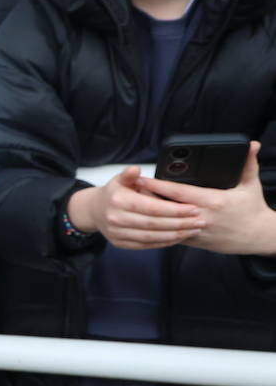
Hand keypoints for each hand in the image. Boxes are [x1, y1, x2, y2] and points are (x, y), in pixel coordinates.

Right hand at [66, 166, 203, 249]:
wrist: (94, 211)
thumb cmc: (113, 193)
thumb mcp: (120, 179)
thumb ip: (130, 174)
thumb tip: (135, 169)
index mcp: (118, 201)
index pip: (152, 208)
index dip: (174, 209)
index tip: (193, 208)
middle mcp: (116, 219)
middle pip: (154, 224)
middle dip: (179, 223)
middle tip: (199, 221)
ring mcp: (117, 233)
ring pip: (151, 237)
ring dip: (175, 235)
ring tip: (193, 230)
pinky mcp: (120, 243)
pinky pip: (145, 245)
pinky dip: (163, 242)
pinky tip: (178, 237)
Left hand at [135, 141, 275, 254]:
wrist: (257, 237)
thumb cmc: (252, 209)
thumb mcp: (251, 185)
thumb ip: (248, 164)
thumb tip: (252, 144)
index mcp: (214, 201)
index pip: (179, 192)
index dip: (159, 186)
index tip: (142, 179)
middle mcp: (202, 216)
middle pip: (167, 207)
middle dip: (147, 198)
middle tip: (129, 190)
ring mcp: (197, 230)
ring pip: (165, 223)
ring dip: (149, 214)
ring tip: (132, 203)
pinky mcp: (194, 241)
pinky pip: (171, 234)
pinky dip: (158, 227)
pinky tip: (145, 220)